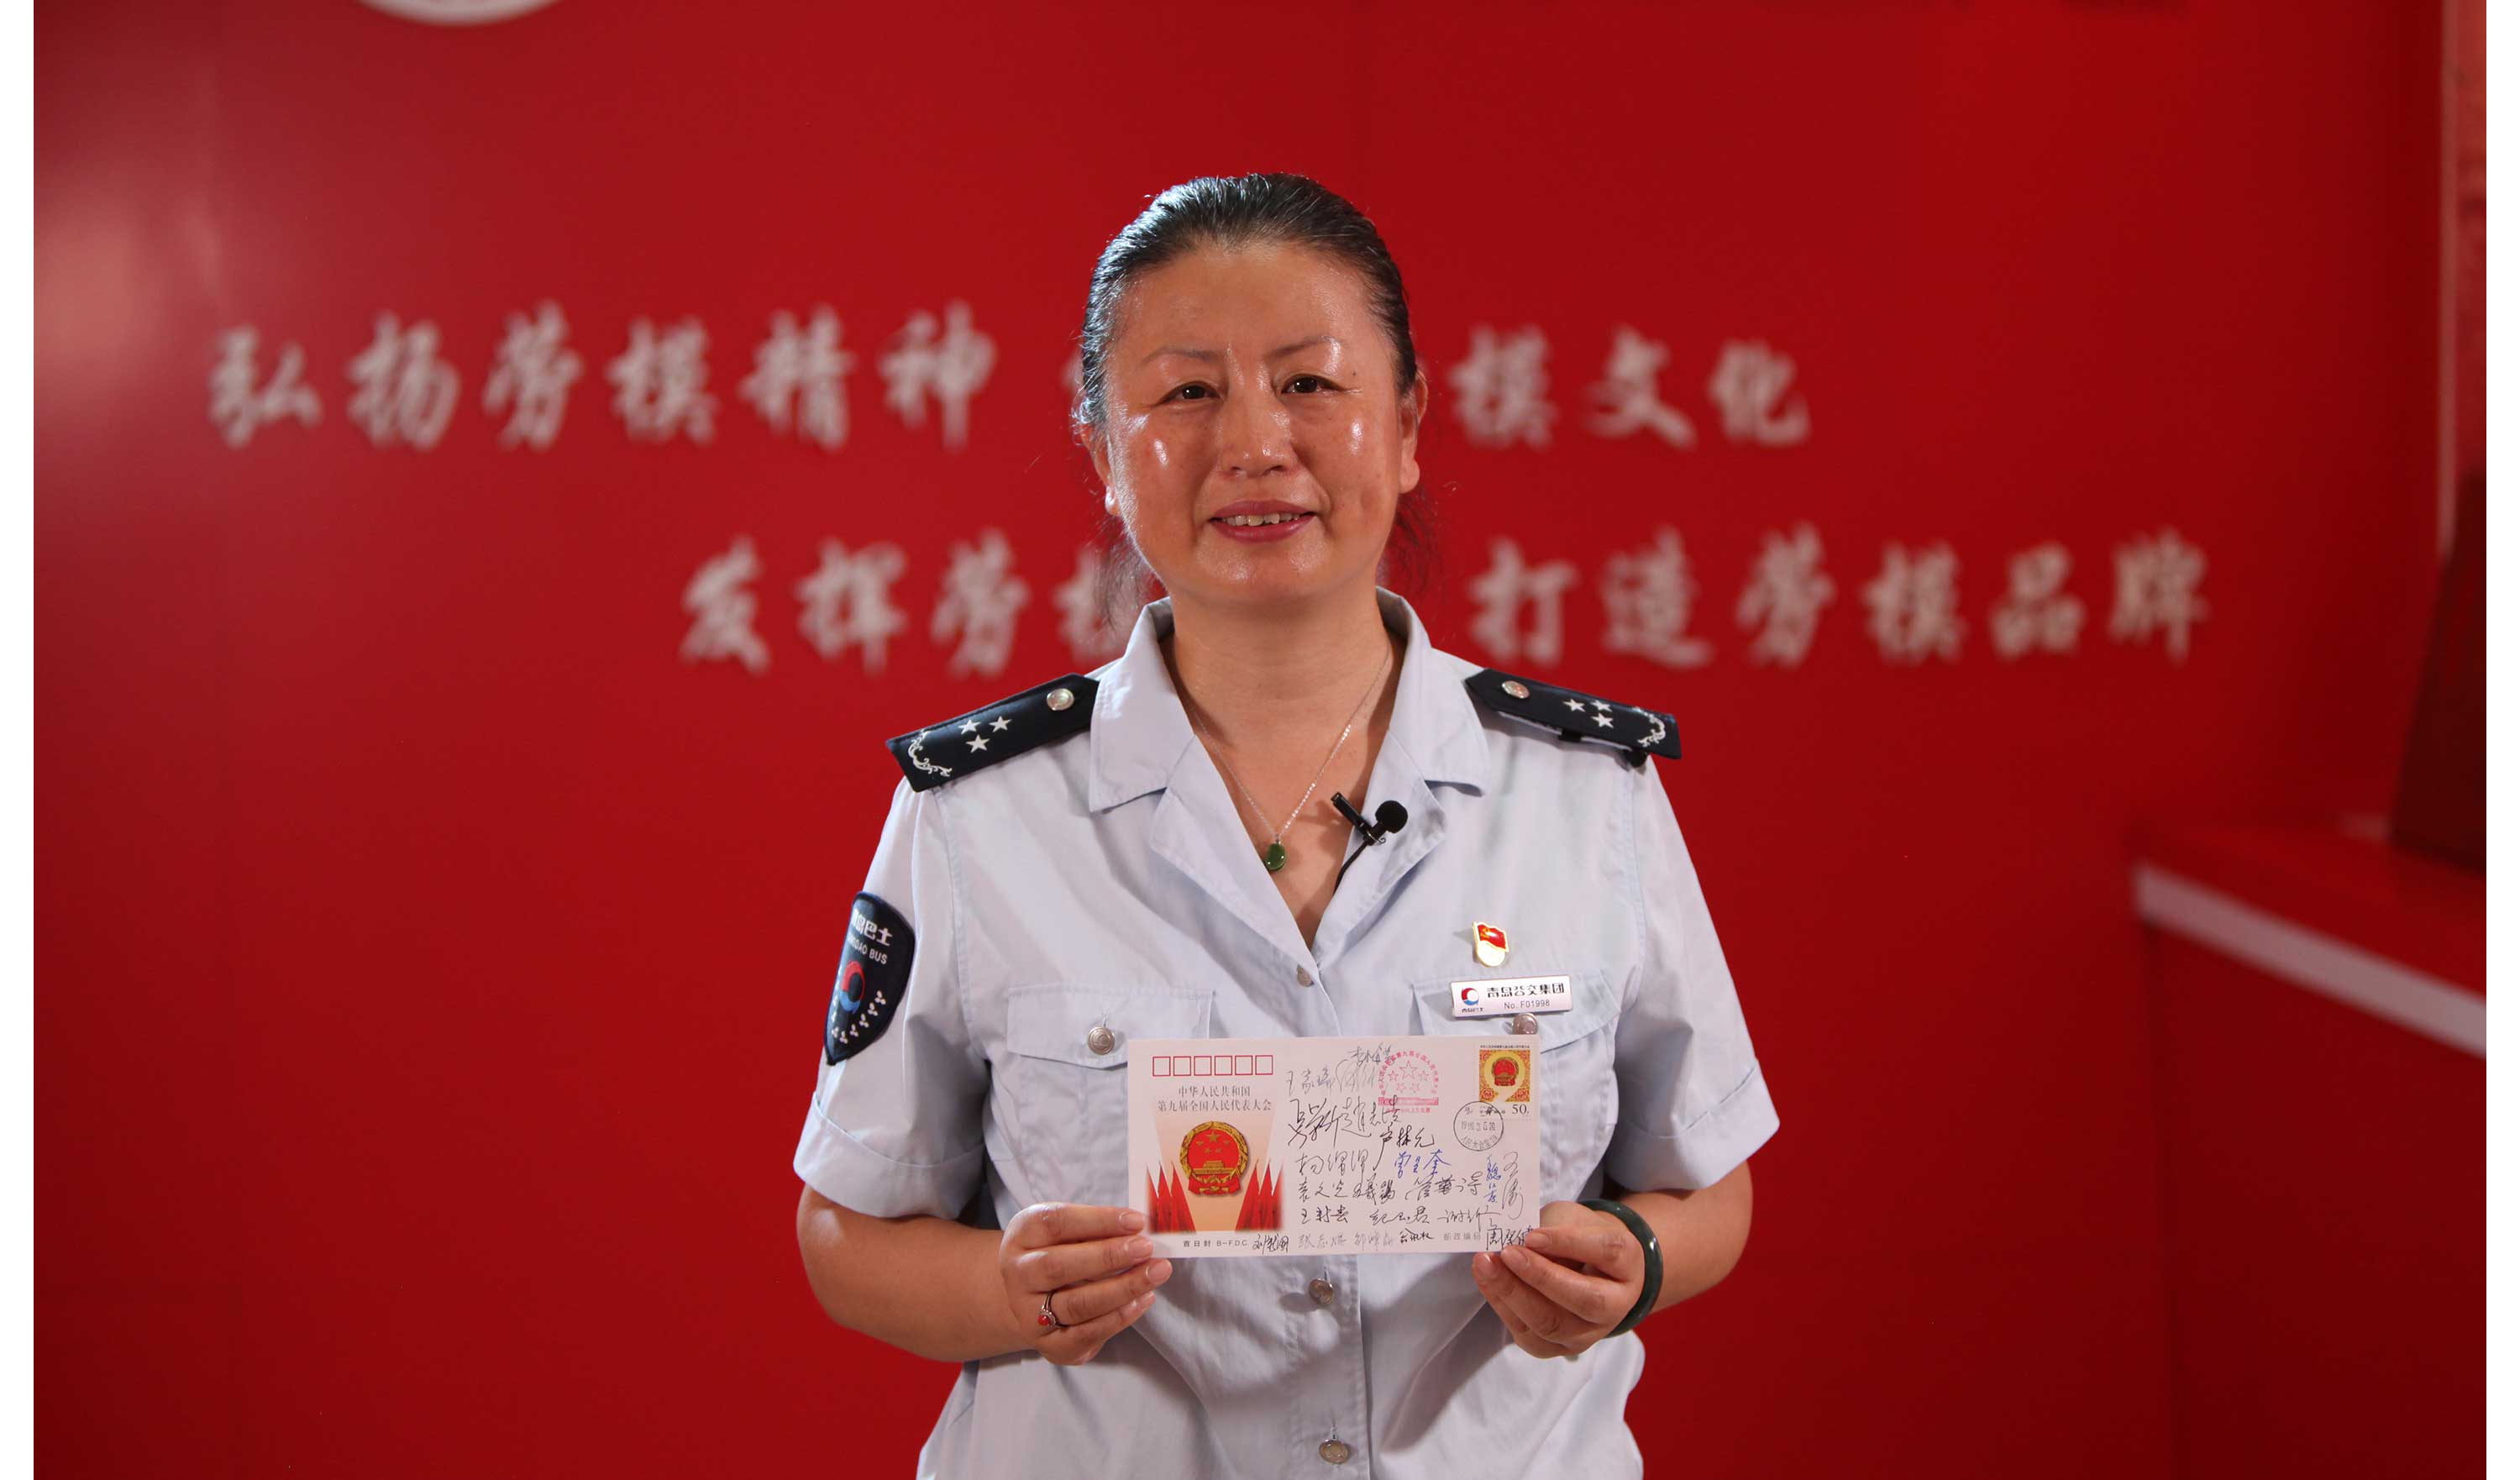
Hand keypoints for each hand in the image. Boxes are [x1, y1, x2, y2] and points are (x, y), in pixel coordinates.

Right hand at [999, 1202, 1171, 1365]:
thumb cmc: (1062, 1252)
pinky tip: (1144, 1299)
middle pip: (1058, 1266)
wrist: (1035, 1298)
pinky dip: (1120, 1317)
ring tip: (1155, 1272)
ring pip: (1076, 1304)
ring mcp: (1029, 1314)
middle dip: (1108, 1256)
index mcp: (1022, 1236)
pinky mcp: (1050, 1345)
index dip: (1098, 1221)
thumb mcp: (1070, 1231)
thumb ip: (1099, 1228)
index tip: (1136, 1221)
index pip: (1055, 1223)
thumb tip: (1142, 1228)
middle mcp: (1018, 1275)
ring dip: (1122, 1288)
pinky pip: (1086, 1334)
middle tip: (1146, 1248)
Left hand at [1470, 1199, 1646, 1358]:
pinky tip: (1486, 1280)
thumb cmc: (1579, 1237)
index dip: (1568, 1242)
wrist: (1585, 1270)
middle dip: (1541, 1276)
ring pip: (1552, 1323)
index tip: (1532, 1234)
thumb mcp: (1573, 1219)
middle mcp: (1616, 1305)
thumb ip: (1554, 1227)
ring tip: (1485, 1264)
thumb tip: (1519, 1242)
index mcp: (1628, 1264)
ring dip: (1513, 1293)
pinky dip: (1502, 1305)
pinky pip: (1527, 1334)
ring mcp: (1588, 1333)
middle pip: (1585, 1299)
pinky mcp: (1557, 1348)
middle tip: (1507, 1252)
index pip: (1607, 1251)